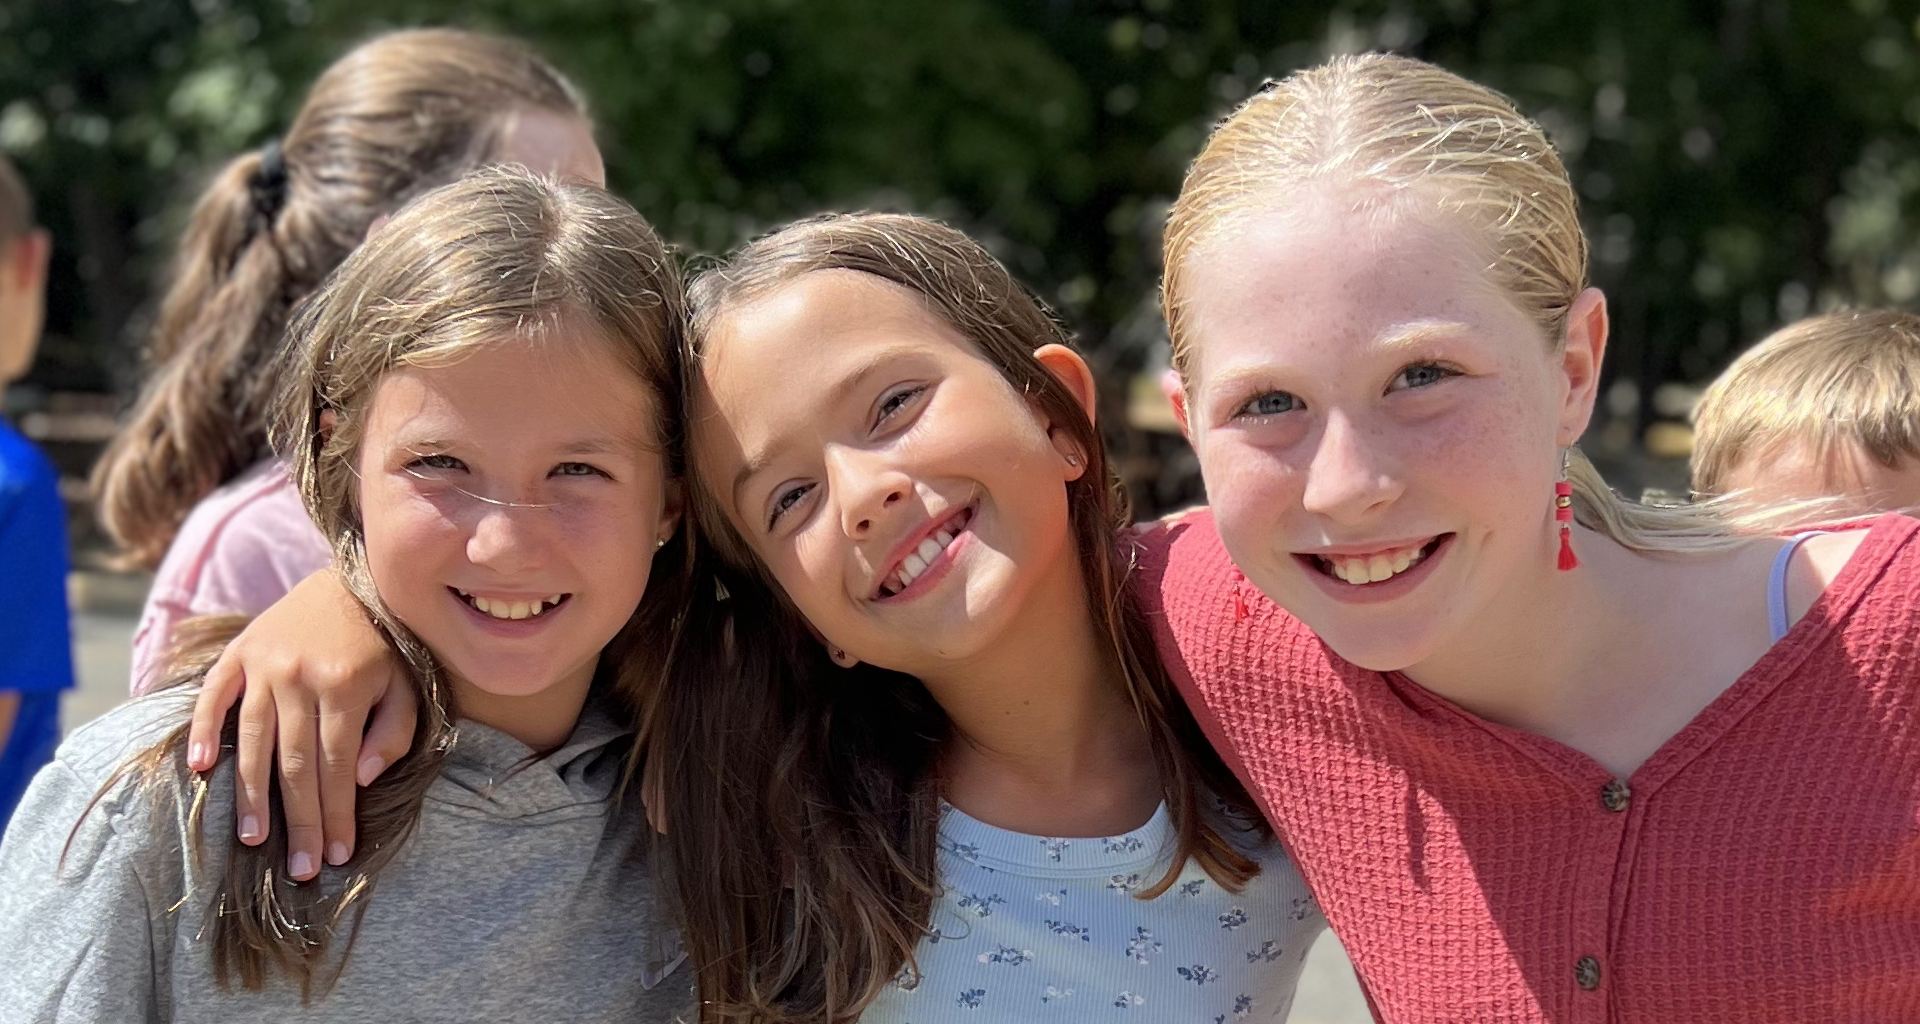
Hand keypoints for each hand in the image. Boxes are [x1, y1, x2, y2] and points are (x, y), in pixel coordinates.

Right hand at [186, 569, 415, 879]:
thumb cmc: (387, 645)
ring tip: (255, 839)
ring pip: (253, 739)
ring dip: (253, 793)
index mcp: (347, 686)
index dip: (338, 814)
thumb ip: (393, 733)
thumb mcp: (407, 685)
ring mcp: (264, 662)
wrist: (354, 579)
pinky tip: (204, 769)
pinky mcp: (240, 651)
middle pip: (296, 763)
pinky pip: (215, 695)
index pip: (338, 766)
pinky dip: (206, 730)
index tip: (338, 856)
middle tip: (301, 869)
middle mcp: (300, 676)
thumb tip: (359, 780)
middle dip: (300, 821)